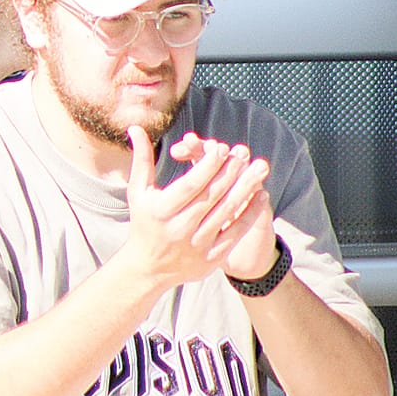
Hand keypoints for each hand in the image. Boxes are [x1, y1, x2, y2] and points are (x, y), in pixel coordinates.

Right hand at [124, 125, 269, 291]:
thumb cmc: (144, 221)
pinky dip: (250, 213)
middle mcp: (179, 227)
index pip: (189, 184)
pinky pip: (235, 232)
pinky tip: (261, 195)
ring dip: (246, 188)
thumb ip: (142, 160)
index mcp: (161, 210)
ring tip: (260, 168)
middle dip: (231, 171)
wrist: (149, 267)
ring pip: (227, 211)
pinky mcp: (211, 257)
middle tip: (245, 153)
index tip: (222, 147)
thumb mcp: (138, 191)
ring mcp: (197, 244)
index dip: (207, 165)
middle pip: (212, 195)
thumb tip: (135, 127)